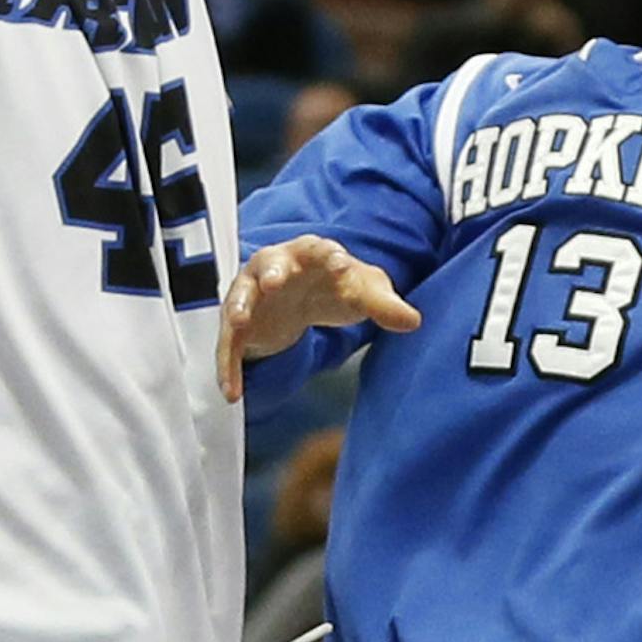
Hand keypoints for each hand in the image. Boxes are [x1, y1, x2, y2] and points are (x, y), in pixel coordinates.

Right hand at [217, 234, 421, 400]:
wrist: (301, 298)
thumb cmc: (334, 286)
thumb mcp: (361, 293)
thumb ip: (384, 304)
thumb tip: (413, 321)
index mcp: (309, 253)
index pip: (318, 248)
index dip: (329, 255)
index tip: (341, 265)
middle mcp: (274, 267)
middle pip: (270, 263)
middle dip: (273, 271)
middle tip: (276, 281)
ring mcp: (251, 294)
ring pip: (239, 298)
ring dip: (239, 308)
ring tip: (241, 322)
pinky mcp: (237, 326)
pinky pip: (228, 345)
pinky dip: (227, 367)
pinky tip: (232, 393)